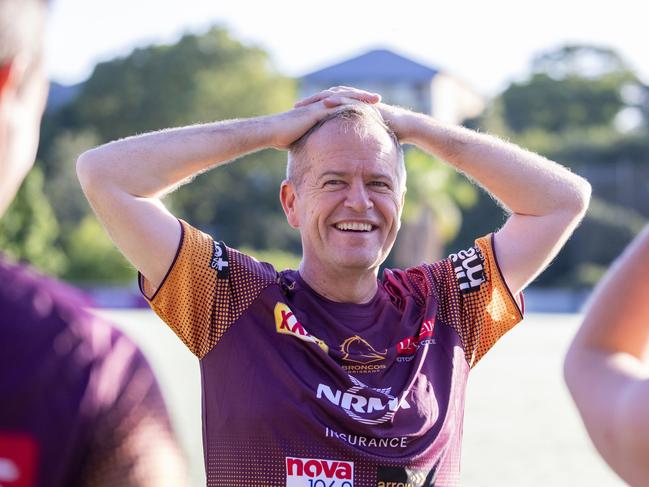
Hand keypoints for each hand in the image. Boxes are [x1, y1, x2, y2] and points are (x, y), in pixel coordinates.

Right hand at [268, 86, 381, 149]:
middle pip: (345, 95)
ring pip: (343, 97)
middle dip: (362, 96)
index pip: (339, 103)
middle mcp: (319, 104)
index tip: (368, 107)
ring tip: (376, 99)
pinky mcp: (316, 110)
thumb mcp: (302, 139)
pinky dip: (350, 104)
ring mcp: (318, 105)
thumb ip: (312, 141)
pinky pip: (336, 105)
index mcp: (318, 109)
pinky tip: (362, 106)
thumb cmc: (281, 137)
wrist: (270, 132)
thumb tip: (317, 151)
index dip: (354, 103)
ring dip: (360, 97)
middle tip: (378, 98)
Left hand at [296, 87, 417, 142]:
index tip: (296, 116)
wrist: (404, 127)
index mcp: (347, 109)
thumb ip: (349, 143)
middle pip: (326, 98)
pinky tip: (328, 103)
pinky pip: (351, 99)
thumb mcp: (361, 139)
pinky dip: (339, 100)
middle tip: (295, 106)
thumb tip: (339, 158)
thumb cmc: (383, 135)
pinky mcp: (367, 101)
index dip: (311, 110)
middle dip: (311, 101)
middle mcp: (351, 101)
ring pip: (336, 95)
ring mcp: (359, 100)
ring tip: (306, 103)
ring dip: (320, 98)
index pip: (324, 107)